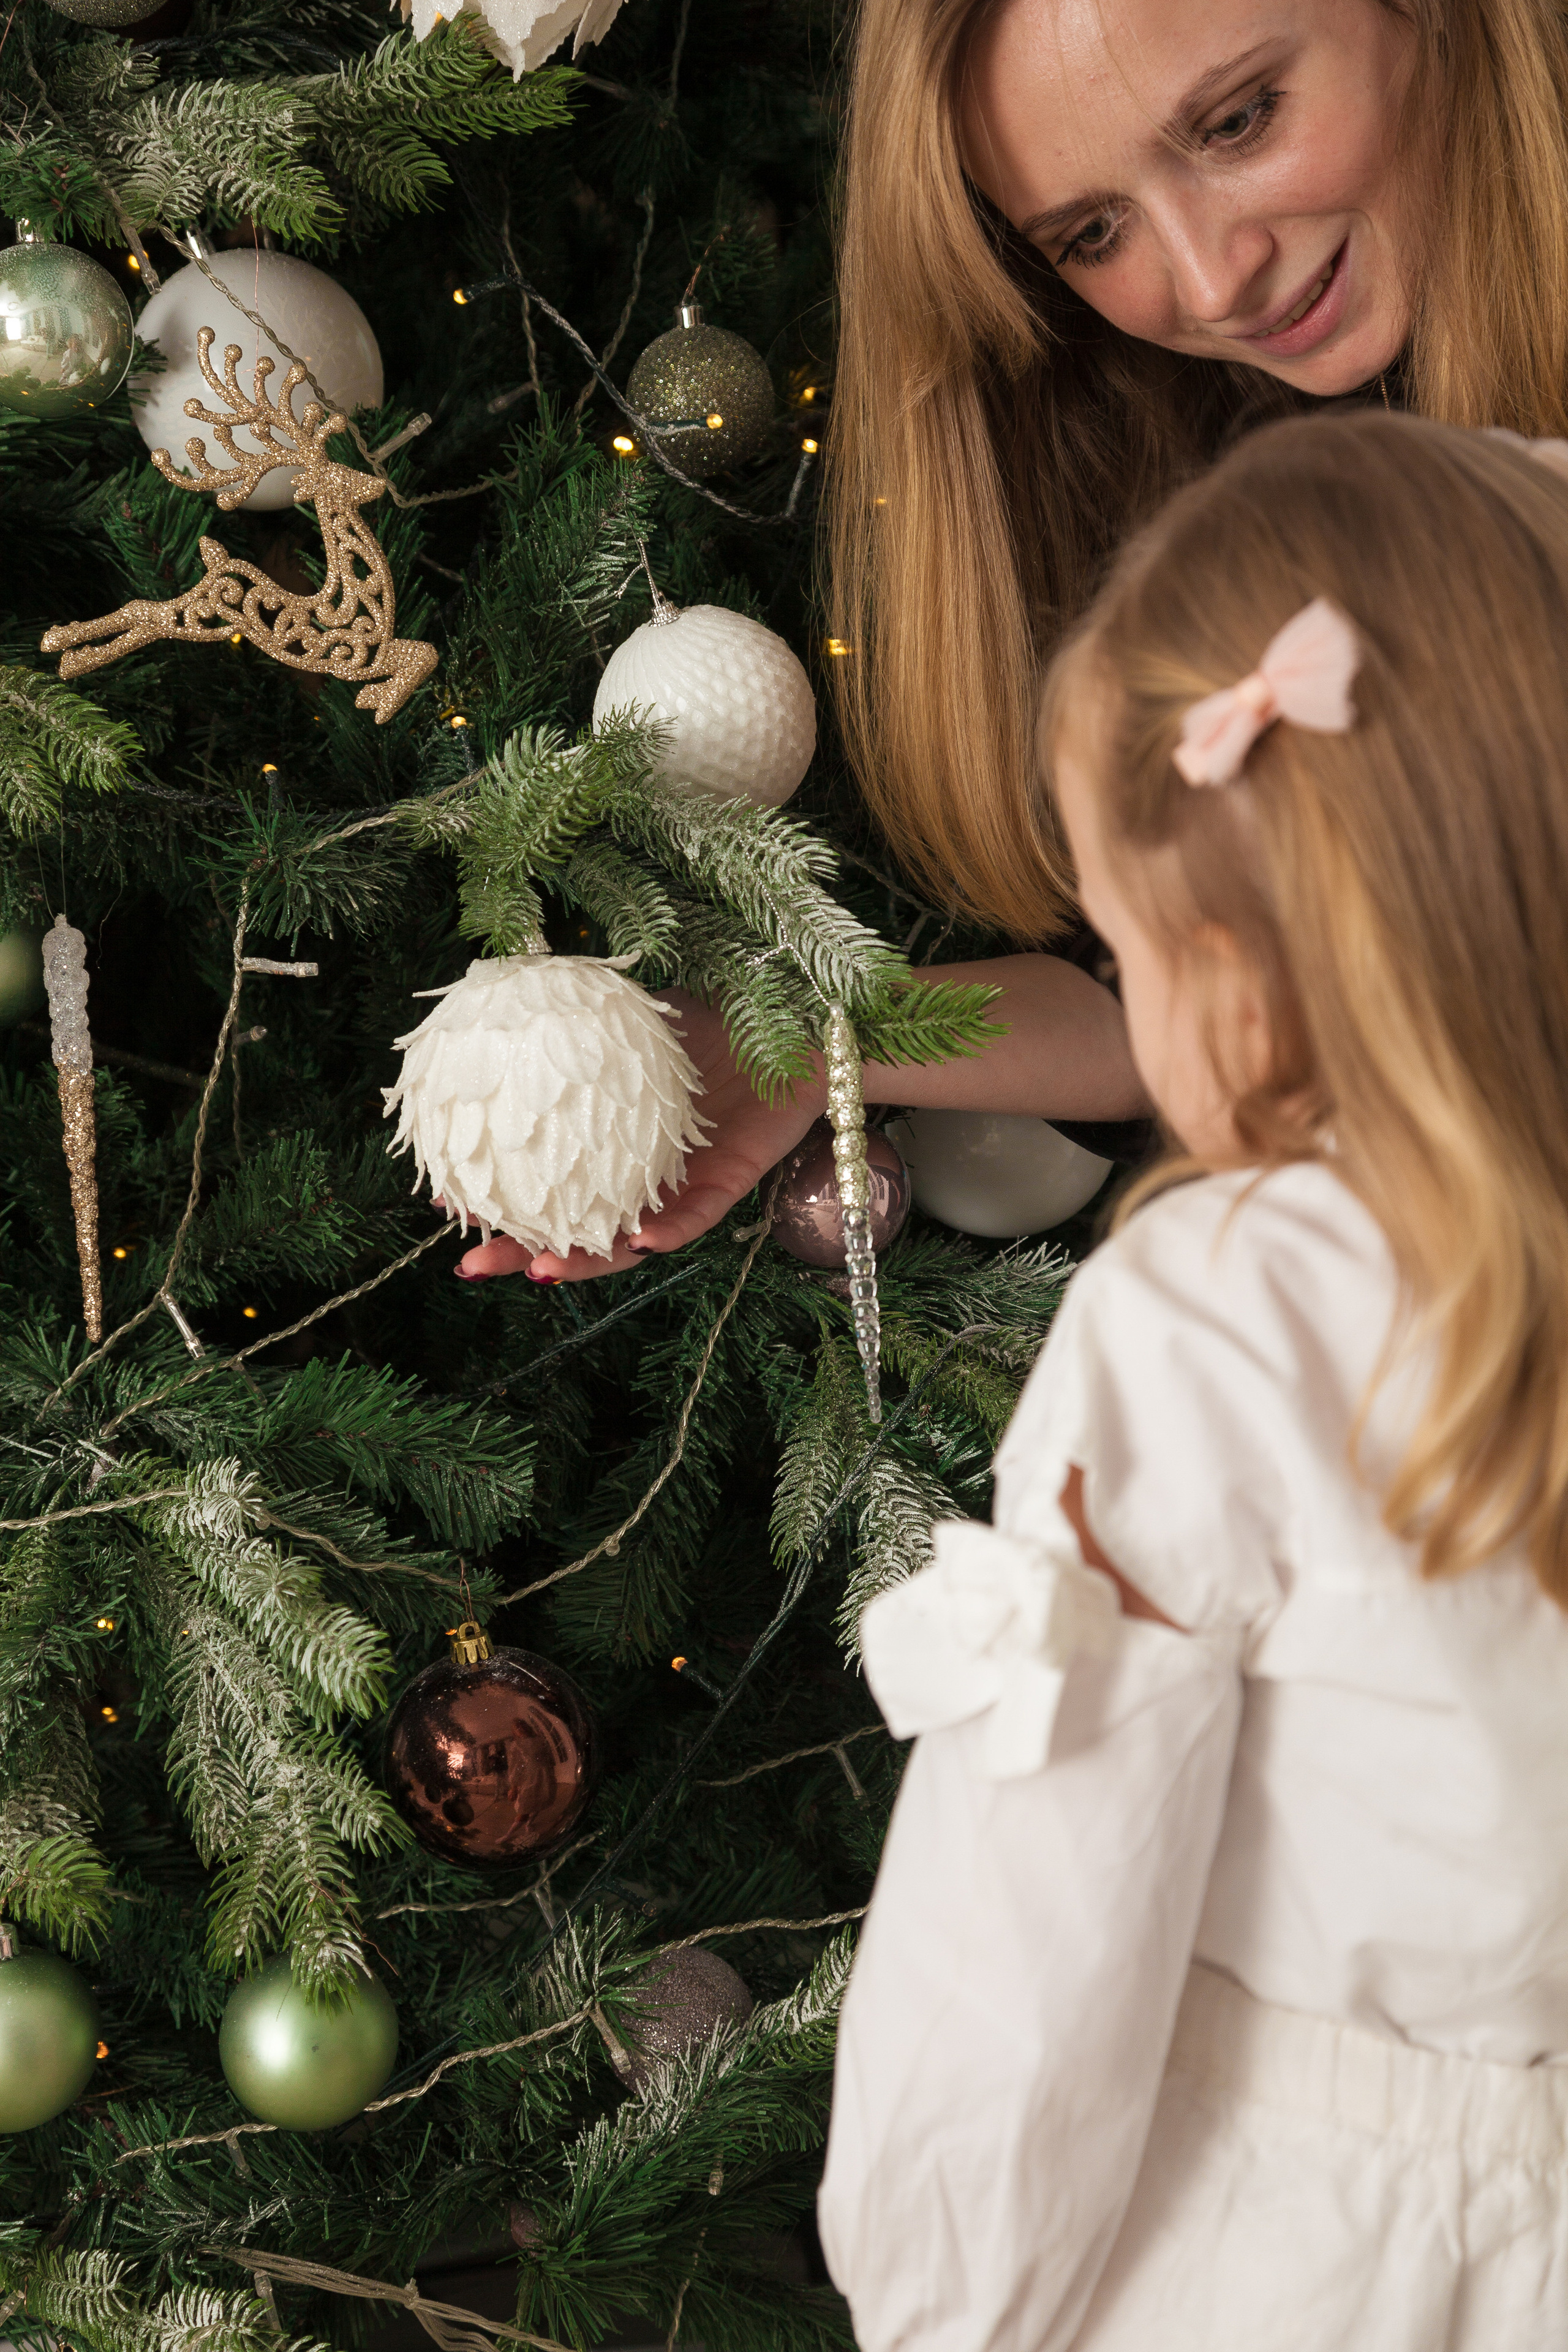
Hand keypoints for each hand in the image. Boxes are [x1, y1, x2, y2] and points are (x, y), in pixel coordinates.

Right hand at [453, 989, 825, 1284]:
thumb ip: (576, 1020)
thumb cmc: (711, 1018)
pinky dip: (665, 1232)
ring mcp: (680, 1186)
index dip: (500, 1196)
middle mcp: (639, 1176)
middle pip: (574, 1228)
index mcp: (611, 1145)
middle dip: (522, 1253)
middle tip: (471, 1263)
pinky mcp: (728, 1185)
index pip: (547, 1181)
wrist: (792, 1023)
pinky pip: (693, 1218)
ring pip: (626, 1240)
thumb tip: (507, 1003)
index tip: (447, 1203)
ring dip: (584, 1263)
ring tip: (540, 1272)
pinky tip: (635, 1241)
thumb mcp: (629, 1014)